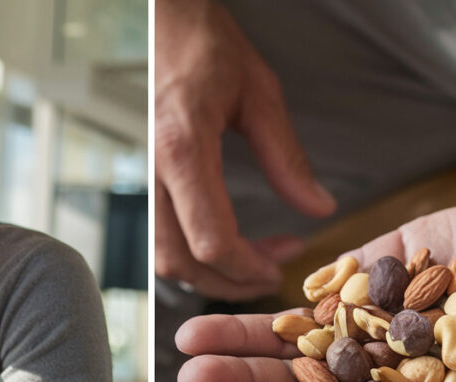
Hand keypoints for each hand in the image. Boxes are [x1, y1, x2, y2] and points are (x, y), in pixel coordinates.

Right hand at [155, 0, 335, 299]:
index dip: (248, 267)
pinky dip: (188, 252)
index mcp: (183, 147)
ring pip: (162, 255)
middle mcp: (151, 168)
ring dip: (207, 272)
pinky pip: (156, 234)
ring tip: (249, 261)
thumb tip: (317, 207)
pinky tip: (221, 241)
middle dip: (229, 281)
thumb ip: (287, 157)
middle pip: (181, 260)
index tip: (280, 267)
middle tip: (269, 274)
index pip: (212, 239)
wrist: (156, 18)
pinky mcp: (137, 176)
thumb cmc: (201, 43)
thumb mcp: (259, 92)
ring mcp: (138, 175)